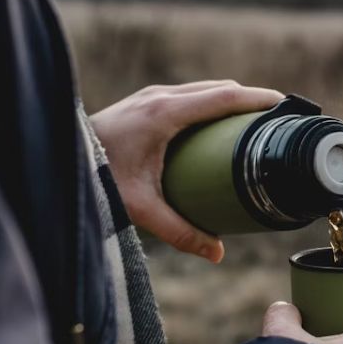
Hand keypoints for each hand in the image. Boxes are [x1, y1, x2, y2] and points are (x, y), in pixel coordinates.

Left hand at [90, 81, 281, 261]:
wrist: (56, 156)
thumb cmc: (96, 179)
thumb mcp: (141, 208)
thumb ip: (180, 232)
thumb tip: (217, 254)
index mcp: (164, 114)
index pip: (223, 97)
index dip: (258, 99)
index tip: (285, 106)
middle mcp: (159, 97)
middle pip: (218, 89)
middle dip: (250, 101)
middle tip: (277, 122)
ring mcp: (150, 96)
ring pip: (202, 89)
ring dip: (229, 101)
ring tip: (252, 124)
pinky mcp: (143, 102)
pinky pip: (188, 95)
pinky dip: (210, 103)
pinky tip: (217, 125)